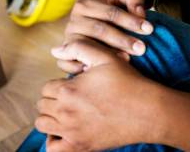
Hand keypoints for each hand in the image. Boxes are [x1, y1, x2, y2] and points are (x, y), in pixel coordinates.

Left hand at [36, 39, 162, 150]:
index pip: (46, 87)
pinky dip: (54, 139)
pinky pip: (52, 148)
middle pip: (43, 105)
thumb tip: (55, 51)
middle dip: (54, 99)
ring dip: (51, 117)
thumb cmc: (127, 81)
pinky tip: (65, 131)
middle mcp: (65, 112)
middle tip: (73, 97)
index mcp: (68, 90)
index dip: (59, 84)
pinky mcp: (80, 147)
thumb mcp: (105, 57)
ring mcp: (71, 132)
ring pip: (42, 124)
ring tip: (67, 111)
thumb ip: (78, 47)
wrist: (147, 111)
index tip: (74, 85)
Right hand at [59, 0, 153, 73]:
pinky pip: (69, 63)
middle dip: (122, 39)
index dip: (131, 20)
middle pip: (99, 30)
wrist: (91, 21)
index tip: (150, 29)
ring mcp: (68, 39)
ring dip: (108, 54)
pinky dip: (84, 68)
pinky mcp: (64, 56)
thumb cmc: (111, 9)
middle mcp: (74, 21)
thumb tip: (140, 14)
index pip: (111, 13)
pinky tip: (103, 72)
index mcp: (86, 4)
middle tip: (142, 48)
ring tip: (128, 60)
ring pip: (87, 46)